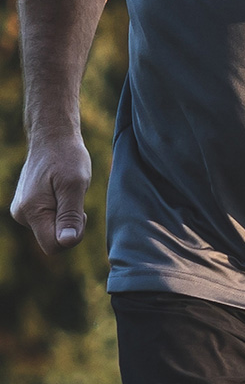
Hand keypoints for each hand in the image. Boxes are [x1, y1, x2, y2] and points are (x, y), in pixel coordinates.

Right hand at [10, 132, 90, 253]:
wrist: (52, 137)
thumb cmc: (67, 157)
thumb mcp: (75, 184)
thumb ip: (70, 214)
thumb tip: (66, 243)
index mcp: (32, 212)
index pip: (53, 246)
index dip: (73, 235)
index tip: (82, 212)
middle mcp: (22, 215)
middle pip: (52, 239)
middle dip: (70, 223)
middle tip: (75, 196)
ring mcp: (23, 211)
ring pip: (51, 228)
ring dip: (66, 214)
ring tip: (67, 189)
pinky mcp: (27, 206)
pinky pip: (48, 219)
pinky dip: (60, 208)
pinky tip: (60, 189)